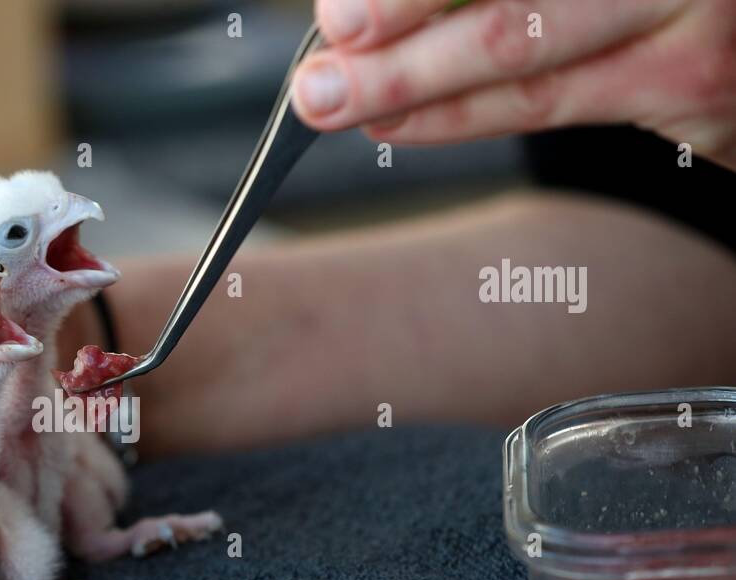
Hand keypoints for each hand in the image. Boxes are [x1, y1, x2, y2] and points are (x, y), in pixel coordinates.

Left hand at [292, 0, 735, 170]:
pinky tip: (395, 123)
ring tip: (333, 97)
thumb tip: (372, 13)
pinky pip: (547, 101)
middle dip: (398, 12)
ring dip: (408, 78)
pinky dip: (456, 115)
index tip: (343, 3)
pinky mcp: (691, 77)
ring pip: (519, 43)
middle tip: (330, 36)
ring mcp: (693, 3)